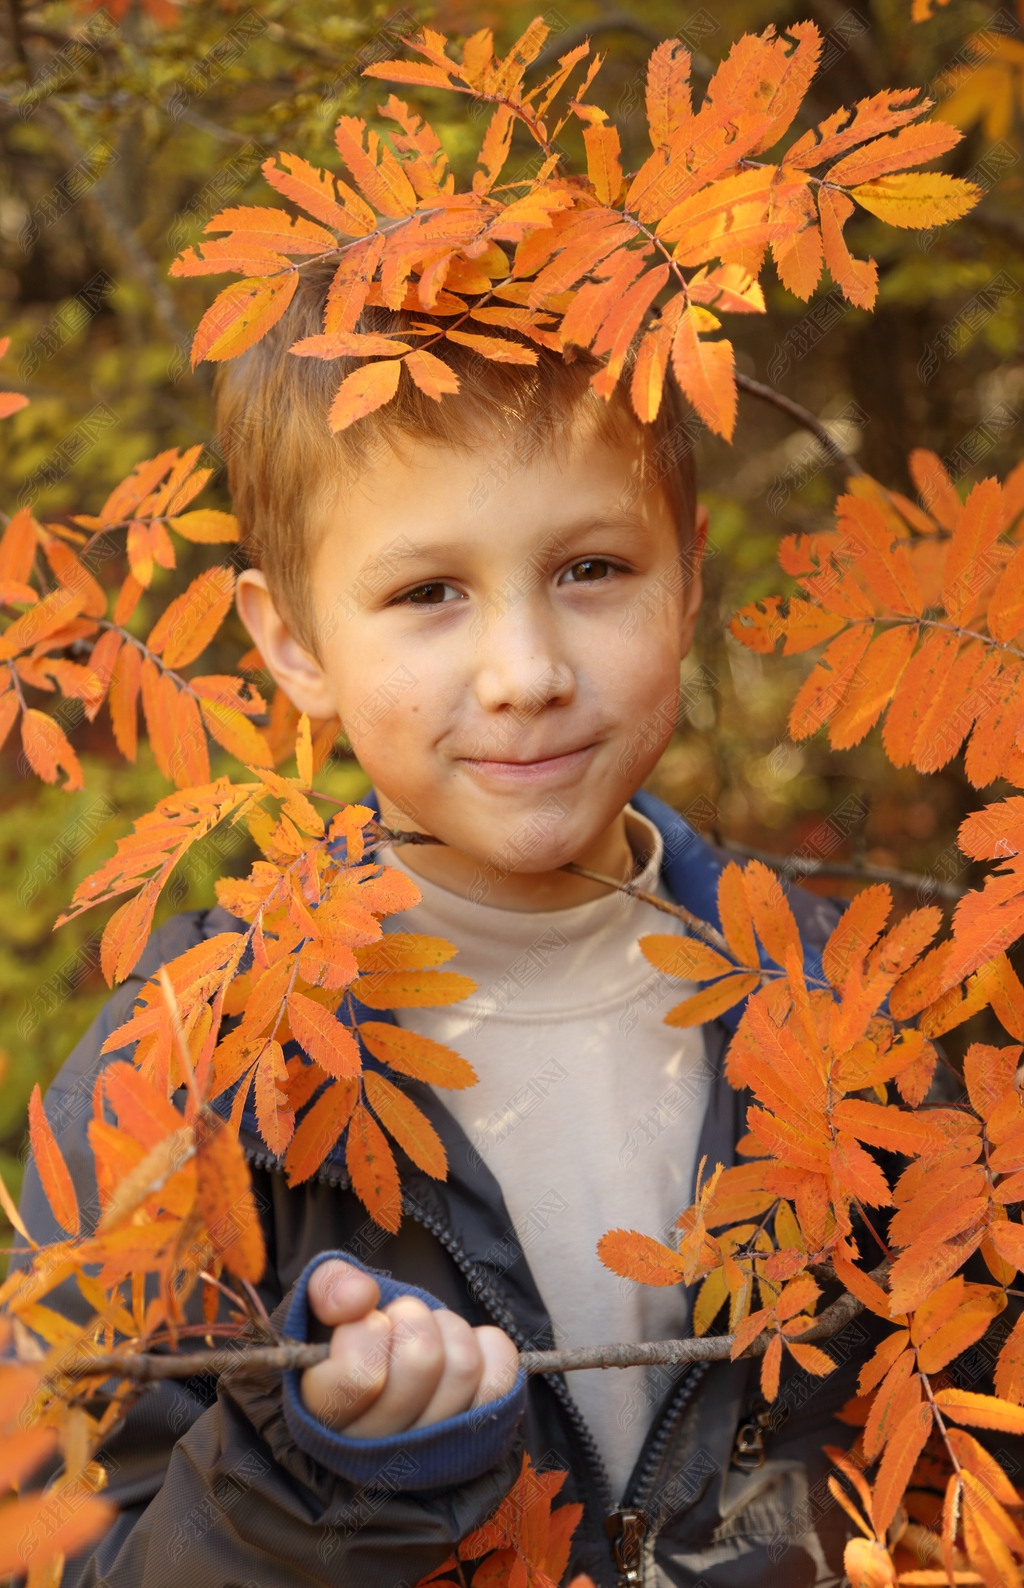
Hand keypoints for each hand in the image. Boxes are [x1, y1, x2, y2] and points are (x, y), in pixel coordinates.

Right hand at [300, 1258, 519, 1437]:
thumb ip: (327, 1287)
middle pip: (423, 1358)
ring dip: (449, 1330)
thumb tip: (358, 1297)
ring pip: (464, 1366)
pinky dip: (489, 1346)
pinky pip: (501, 1379)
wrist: (385, 1378)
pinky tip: (466, 1349)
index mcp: (325, 1416)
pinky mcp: (476, 1442)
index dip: (369, 1329)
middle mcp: (377, 1449)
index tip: (368, 1322)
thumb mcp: (321, 1307)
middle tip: (401, 1322)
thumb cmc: (348, 1342)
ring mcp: (430, 1453)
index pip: (361, 1374)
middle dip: (414, 1317)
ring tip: (430, 1336)